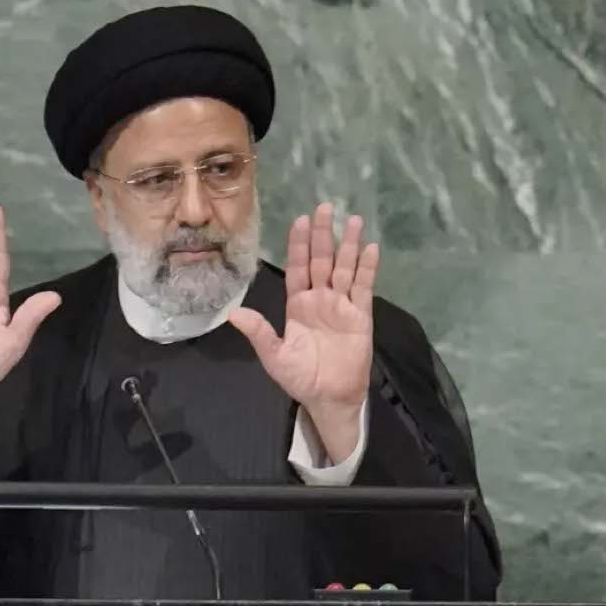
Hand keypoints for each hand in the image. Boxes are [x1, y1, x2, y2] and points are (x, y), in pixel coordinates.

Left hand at [228, 202, 377, 463]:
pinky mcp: (360, 316)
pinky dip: (368, 268)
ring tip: (354, 220)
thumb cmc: (300, 378)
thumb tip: (234, 313)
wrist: (329, 398)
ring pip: (345, 268)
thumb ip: (259, 332)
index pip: (298, 267)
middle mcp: (320, 299)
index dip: (299, 245)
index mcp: (298, 305)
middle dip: (323, 235)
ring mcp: (342, 305)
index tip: (301, 221)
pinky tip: (371, 249)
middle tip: (326, 207)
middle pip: (322, 260)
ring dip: (349, 245)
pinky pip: (364, 288)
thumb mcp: (274, 356)